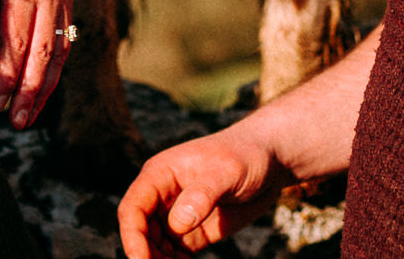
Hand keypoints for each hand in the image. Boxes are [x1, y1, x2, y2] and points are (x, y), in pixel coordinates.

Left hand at [0, 0, 69, 128]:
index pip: (18, 42)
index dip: (10, 76)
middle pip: (43, 53)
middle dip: (30, 92)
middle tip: (16, 122)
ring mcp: (63, 0)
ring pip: (59, 51)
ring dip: (46, 87)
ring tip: (31, 116)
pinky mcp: (67, 1)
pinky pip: (66, 39)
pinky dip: (56, 67)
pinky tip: (46, 86)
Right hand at [117, 123, 283, 257]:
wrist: (271, 162)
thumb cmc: (246, 156)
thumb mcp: (226, 171)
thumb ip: (202, 194)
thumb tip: (177, 224)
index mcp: (160, 174)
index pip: (133, 208)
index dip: (132, 236)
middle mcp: (163, 196)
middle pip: (141, 232)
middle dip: (146, 255)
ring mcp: (177, 215)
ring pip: (155, 246)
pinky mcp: (194, 232)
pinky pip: (174, 254)